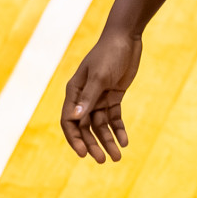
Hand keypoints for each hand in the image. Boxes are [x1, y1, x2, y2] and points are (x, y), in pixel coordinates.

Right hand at [61, 32, 141, 162]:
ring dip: (108, 141)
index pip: (69, 120)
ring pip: (101, 125)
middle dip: (93, 144)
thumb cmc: (109, 53)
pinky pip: (114, 118)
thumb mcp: (100, 76)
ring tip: (117, 157)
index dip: (74, 138)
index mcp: (75, 91)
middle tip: (103, 160)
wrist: (127, 37)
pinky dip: (119, 129)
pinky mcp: (113, 96)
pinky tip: (125, 141)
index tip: (84, 153)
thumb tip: (75, 119)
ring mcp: (99, 97)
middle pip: (85, 127)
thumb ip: (88, 97)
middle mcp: (85, 96)